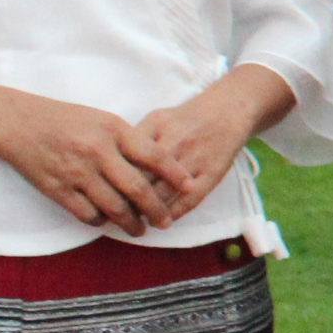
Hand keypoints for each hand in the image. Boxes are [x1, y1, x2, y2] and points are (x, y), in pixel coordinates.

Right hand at [0, 91, 175, 235]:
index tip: (189, 186)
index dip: (174, 173)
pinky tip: (106, 221)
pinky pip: (88, 214)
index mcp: (112, 130)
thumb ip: (127, 140)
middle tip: (165, 222)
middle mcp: (97, 152)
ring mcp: (77, 172)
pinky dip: (101, 221)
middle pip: (137, 188)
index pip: (153, 155)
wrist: (17, 123)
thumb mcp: (101, 119)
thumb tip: (158, 166)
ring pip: (114, 207)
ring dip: (131, 223)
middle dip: (156, 210)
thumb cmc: (65, 119)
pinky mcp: (58, 189)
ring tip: (140, 230)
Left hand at [122, 91, 257, 222]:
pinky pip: (190, 199)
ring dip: (148, 211)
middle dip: (126, 199)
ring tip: (138, 221)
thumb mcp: (157, 119)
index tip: (104, 193)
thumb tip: (112, 165)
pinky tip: (164, 221)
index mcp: (156, 127)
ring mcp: (194, 158)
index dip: (112, 179)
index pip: (127, 157)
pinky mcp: (212, 173)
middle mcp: (174, 142)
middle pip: (142, 177)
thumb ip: (135, 140)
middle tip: (116, 214)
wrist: (228, 111)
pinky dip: (174, 213)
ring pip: (164, 192)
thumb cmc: (186, 118)